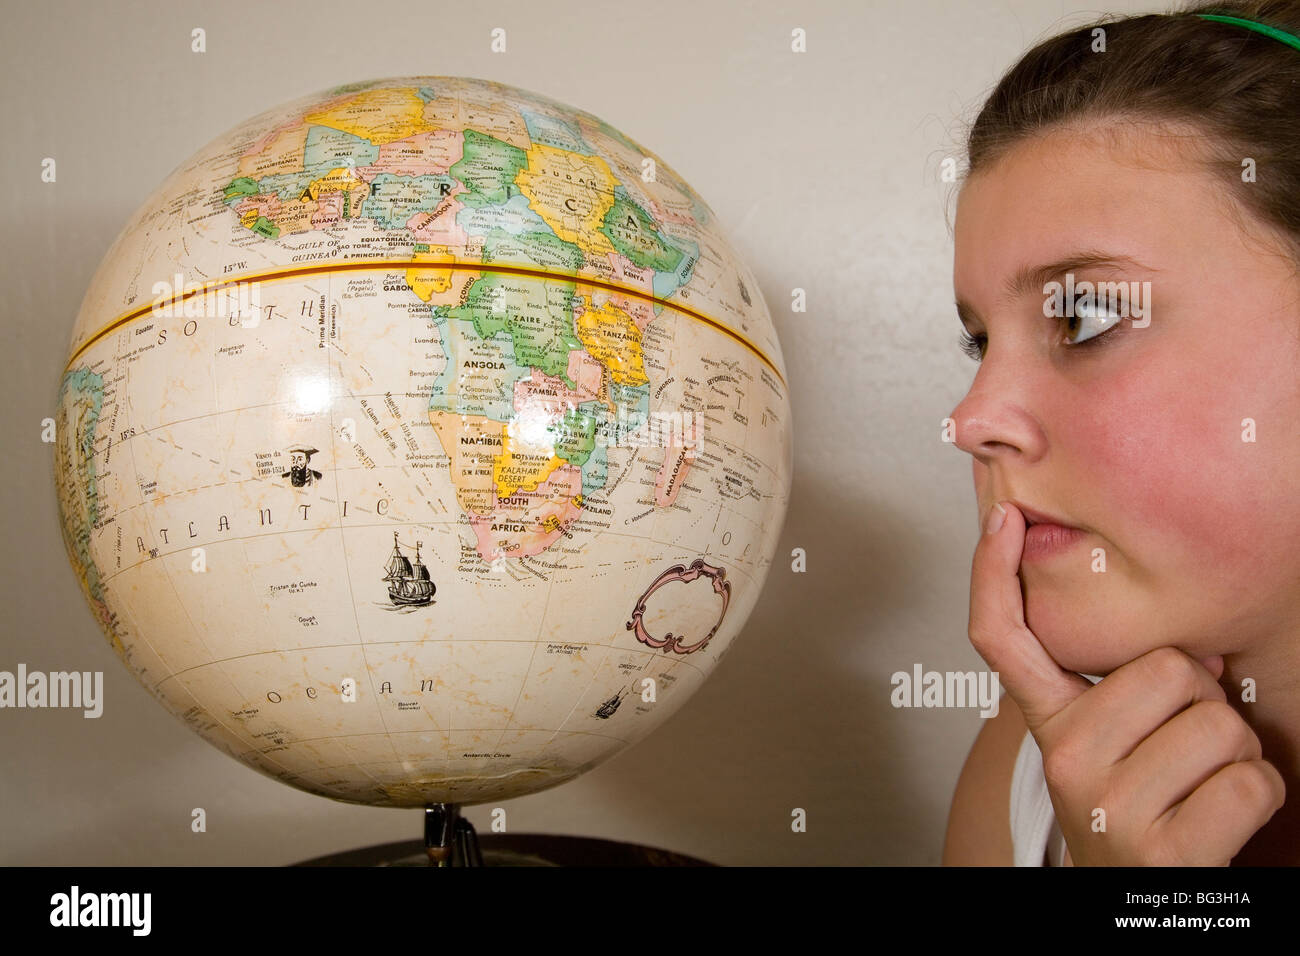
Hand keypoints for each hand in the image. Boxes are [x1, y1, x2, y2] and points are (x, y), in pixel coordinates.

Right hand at [969, 501, 1285, 865]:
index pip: (1003, 639)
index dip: (994, 574)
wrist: (1138, 895)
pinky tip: (1218, 814)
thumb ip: (1132, 684)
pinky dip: (1257, 794)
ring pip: (1220, 723)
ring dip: (1236, 750)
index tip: (1002, 519)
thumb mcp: (1113, 741)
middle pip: (1171, 668)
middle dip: (1204, 697)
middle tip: (1182, 738)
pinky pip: (1250, 780)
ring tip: (1199, 778)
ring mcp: (1108, 807)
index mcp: (1050, 724)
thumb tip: (1203, 651)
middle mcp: (1064, 761)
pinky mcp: (1164, 852)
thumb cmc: (1138, 802)